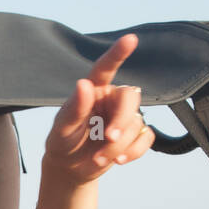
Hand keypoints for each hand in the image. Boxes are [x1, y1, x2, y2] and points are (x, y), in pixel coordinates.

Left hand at [43, 33, 153, 184]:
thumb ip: (73, 108)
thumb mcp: (62, 128)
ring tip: (97, 159)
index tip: (130, 39)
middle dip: (121, 120)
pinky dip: (133, 152)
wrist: (70, 168)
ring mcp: (126, 117)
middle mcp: (112, 99)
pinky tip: (118, 161)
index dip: (117, 53)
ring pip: (136, 123)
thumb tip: (84, 84)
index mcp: (94, 90)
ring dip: (118, 145)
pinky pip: (146, 137)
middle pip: (130, 98)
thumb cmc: (62, 142)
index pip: (105, 69)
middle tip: (109, 138)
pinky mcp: (135, 135)